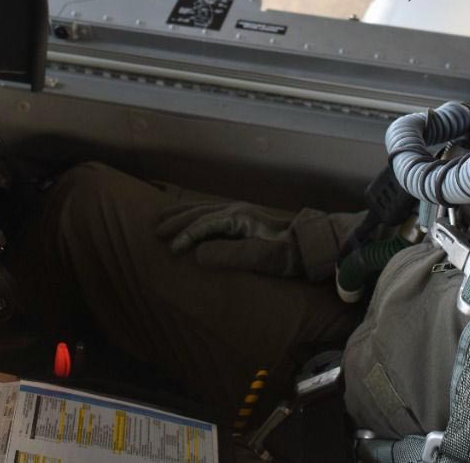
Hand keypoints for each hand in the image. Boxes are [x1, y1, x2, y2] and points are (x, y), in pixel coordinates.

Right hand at [155, 200, 359, 280]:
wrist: (313, 246)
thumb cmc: (289, 255)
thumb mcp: (262, 259)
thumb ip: (231, 255)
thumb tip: (198, 255)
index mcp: (239, 219)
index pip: (205, 225)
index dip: (186, 236)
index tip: (172, 250)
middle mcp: (238, 212)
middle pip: (200, 213)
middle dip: (178, 221)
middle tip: (157, 230)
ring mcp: (242, 214)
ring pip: (205, 210)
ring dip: (183, 215)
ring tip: (164, 220)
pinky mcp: (245, 221)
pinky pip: (213, 214)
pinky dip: (196, 215)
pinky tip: (191, 221)